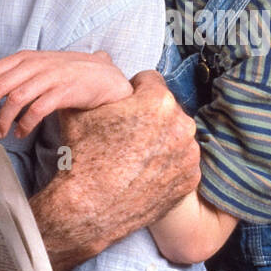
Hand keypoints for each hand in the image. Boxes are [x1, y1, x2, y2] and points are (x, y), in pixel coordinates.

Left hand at [0, 50, 131, 138]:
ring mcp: (50, 76)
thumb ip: (18, 77)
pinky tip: (21, 132)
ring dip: (3, 119)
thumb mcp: (40, 69)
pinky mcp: (64, 91)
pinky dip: (25, 123)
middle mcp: (35, 64)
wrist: (104, 76)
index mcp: (26, 57)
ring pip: (16, 98)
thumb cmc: (68, 76)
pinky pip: (38, 109)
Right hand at [33, 70, 201, 270]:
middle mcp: (182, 124)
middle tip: (126, 136)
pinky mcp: (190, 179)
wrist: (87, 209)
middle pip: (166, 108)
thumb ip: (95, 83)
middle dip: (149, 116)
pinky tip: (145, 173)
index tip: (121, 109)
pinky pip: (181, 162)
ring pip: (176, 135)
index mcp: (158, 100)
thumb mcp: (80, 111)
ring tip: (134, 157)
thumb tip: (97, 61)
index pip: (149, 80)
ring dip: (161, 140)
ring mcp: (189, 154)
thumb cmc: (81, 157)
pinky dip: (168, 165)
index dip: (132, 93)